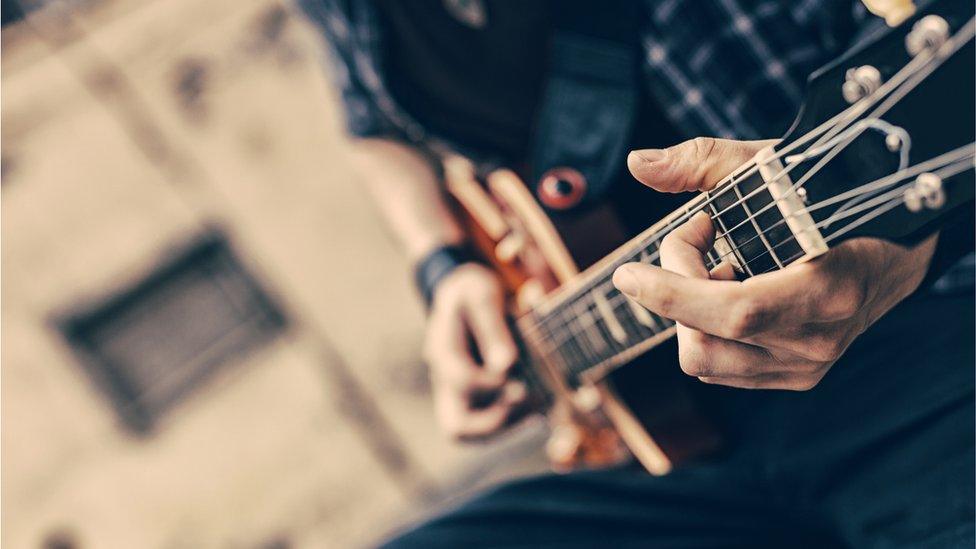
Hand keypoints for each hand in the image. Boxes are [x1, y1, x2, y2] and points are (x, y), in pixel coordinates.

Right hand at [424, 263, 526, 438]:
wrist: (461, 296)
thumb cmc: (472, 291)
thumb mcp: (481, 293)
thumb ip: (492, 327)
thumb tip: (506, 365)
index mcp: (442, 348)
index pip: (461, 378)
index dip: (493, 380)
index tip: (520, 367)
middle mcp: (443, 380)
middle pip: (456, 425)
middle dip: (496, 421)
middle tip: (528, 400)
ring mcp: (455, 394)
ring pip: (472, 433)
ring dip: (507, 425)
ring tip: (541, 405)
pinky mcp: (472, 401)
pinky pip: (485, 427)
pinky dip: (511, 421)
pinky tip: (538, 404)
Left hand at [613, 138, 937, 389]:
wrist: (896, 247)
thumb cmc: (835, 199)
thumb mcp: (777, 167)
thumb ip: (706, 162)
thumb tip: (637, 164)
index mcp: (828, 289)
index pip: (735, 311)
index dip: (673, 295)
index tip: (626, 274)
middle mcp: (818, 340)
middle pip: (705, 342)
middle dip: (678, 287)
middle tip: (699, 236)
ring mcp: (808, 367)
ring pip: (705, 360)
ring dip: (689, 312)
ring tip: (719, 267)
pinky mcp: (798, 377)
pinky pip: (721, 367)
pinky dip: (706, 329)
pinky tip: (731, 290)